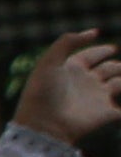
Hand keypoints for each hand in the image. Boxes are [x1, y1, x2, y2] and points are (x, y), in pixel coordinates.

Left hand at [15, 28, 120, 148]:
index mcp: (72, 69)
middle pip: (109, 69)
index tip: (111, 49)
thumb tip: (95, 32)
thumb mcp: (50, 61)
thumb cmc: (43, 91)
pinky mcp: (106, 113)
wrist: (44, 124)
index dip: (101, 51)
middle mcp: (86, 82)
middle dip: (116, 66)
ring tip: (119, 82)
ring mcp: (98, 97)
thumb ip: (68, 42)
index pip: (91, 55)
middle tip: (117, 67)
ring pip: (119, 84)